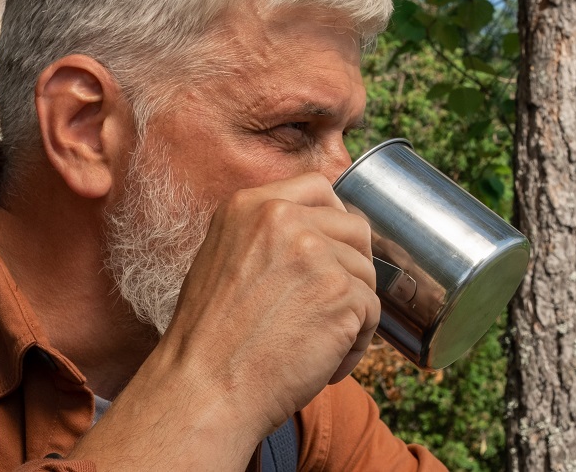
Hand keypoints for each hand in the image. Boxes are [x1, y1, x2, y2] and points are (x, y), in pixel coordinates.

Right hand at [69, 172, 377, 469]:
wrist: (203, 388)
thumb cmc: (209, 337)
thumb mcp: (221, 257)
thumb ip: (265, 234)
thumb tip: (319, 232)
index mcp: (250, 205)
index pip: (318, 188)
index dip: (333, 221)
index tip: (330, 254)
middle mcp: (283, 218)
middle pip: (354, 229)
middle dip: (349, 269)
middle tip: (324, 308)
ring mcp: (314, 253)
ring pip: (367, 274)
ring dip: (352, 312)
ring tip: (315, 344)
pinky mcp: (340, 292)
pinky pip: (372, 313)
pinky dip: (356, 344)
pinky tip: (323, 363)